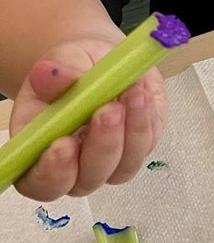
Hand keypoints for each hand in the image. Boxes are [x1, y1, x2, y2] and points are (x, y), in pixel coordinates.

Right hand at [10, 37, 166, 201]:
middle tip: (109, 110)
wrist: (101, 63)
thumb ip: (55, 75)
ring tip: (133, 93)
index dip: (50, 173)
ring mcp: (107, 163)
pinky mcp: (137, 150)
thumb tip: (49, 75)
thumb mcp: (61, 61)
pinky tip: (143, 94)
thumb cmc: (71, 67)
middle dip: (102, 145)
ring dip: (132, 132)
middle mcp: (71, 167)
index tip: (64, 144)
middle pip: (86, 179)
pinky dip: (147, 121)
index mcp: (37, 150)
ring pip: (122, 167)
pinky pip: (146, 146)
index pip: (37, 182)